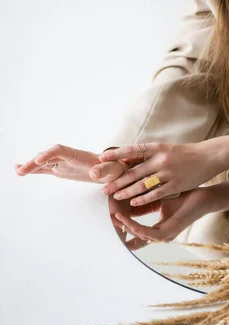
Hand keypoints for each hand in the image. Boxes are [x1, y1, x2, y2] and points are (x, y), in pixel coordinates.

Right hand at [14, 143, 135, 183]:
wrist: (113, 169)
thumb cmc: (115, 168)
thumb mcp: (113, 170)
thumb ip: (104, 171)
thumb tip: (95, 173)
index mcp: (78, 154)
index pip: (60, 150)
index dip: (49, 154)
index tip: (38, 160)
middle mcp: (67, 156)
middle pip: (48, 156)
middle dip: (34, 162)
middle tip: (21, 170)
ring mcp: (62, 163)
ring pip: (43, 163)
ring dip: (30, 166)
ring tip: (16, 170)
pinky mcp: (60, 170)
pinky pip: (44, 169)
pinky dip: (33, 170)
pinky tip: (20, 170)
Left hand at [97, 141, 225, 206]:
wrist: (209, 157)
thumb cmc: (185, 154)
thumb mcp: (167, 148)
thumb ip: (149, 154)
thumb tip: (128, 159)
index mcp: (158, 147)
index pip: (132, 150)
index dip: (116, 154)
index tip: (101, 158)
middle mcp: (161, 159)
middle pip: (134, 171)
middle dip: (116, 180)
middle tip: (103, 187)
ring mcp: (168, 172)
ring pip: (142, 184)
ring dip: (126, 191)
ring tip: (114, 196)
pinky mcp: (175, 184)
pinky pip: (155, 193)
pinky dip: (143, 199)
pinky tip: (133, 202)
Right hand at [109, 185, 214, 247]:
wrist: (204, 197)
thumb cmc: (184, 195)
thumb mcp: (159, 195)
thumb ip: (144, 197)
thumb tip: (126, 189)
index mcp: (158, 227)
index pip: (135, 228)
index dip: (121, 224)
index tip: (107, 218)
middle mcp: (160, 234)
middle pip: (134, 237)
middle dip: (118, 232)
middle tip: (103, 227)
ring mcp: (164, 235)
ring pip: (139, 235)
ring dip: (125, 227)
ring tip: (111, 219)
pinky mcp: (169, 233)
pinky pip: (148, 233)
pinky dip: (135, 226)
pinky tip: (125, 219)